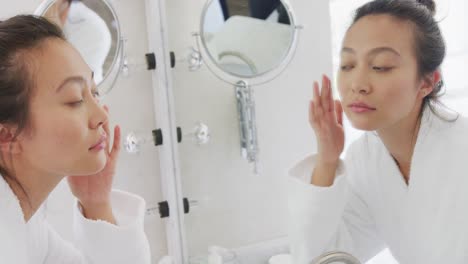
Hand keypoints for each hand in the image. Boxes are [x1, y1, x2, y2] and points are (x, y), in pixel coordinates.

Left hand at [67, 106, 120, 220]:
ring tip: (105, 109)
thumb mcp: (69, 168)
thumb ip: (65, 156)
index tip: (78, 108)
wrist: (92, 198)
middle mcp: (96, 150)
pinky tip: (117, 127)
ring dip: (106, 122)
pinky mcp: (111, 162)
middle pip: (95, 129)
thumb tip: (49, 145)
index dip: (82, 121)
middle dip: (95, 116)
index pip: (85, 132)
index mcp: (86, 151)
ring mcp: (105, 155)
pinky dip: (117, 138)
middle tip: (93, 101)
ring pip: (106, 135)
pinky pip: (115, 148)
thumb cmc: (80, 185)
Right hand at [309, 75, 344, 163]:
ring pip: (318, 108)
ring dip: (316, 96)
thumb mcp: (339, 125)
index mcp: (329, 116)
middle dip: (323, 89)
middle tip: (323, 76)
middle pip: (322, 101)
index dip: (328, 89)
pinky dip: (312, 111)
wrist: (331, 156)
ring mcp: (321, 124)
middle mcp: (323, 118)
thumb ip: (337, 113)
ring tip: (315, 85)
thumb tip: (337, 100)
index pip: (328, 100)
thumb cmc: (334, 142)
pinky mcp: (319, 131)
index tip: (328, 78)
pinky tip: (311, 103)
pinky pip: (314, 120)